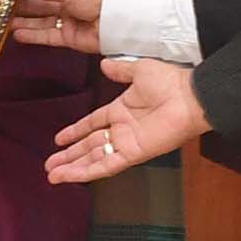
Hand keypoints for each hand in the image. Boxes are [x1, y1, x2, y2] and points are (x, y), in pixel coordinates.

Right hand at [10, 0, 107, 53]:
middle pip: (43, 5)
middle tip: (4, 7)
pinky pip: (48, 37)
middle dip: (24, 6)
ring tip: (5, 22)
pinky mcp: (70, 38)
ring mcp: (70, 22)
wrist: (118, 19)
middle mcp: (71, 4)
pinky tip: (17, 35)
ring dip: (25, 22)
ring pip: (42, 22)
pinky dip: (33, 36)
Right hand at [45, 59, 209, 182]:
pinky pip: (107, 165)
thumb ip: (120, 70)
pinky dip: (88, 171)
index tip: (59, 139)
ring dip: (73, 168)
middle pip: (88, 146)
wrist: (190, 96)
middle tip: (49, 164)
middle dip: (68, 156)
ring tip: (52, 176)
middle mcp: (121, 130)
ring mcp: (126, 144)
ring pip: (93, 159)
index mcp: (121, 111)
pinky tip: (72, 176)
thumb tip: (104, 64)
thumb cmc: (170, 82)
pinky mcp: (133, 154)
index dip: (75, 132)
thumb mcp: (139, 70)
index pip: (92, 124)